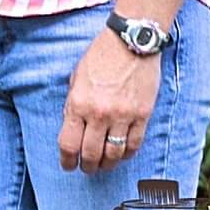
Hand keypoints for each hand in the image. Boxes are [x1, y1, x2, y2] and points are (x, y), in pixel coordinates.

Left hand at [58, 29, 160, 172]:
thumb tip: (72, 128)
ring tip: (103, 165)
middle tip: (86, 168)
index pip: (69, 144)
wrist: (132, 41)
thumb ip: (74, 104)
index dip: (67, 160)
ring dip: (107, 164)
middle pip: (91, 154)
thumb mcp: (76, 77)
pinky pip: (134, 144)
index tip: (68, 165)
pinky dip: (126, 154)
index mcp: (79, 103)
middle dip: (87, 166)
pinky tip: (121, 154)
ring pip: (114, 155)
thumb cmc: (101, 55)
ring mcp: (123, 116)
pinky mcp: (142, 115)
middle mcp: (99, 114)